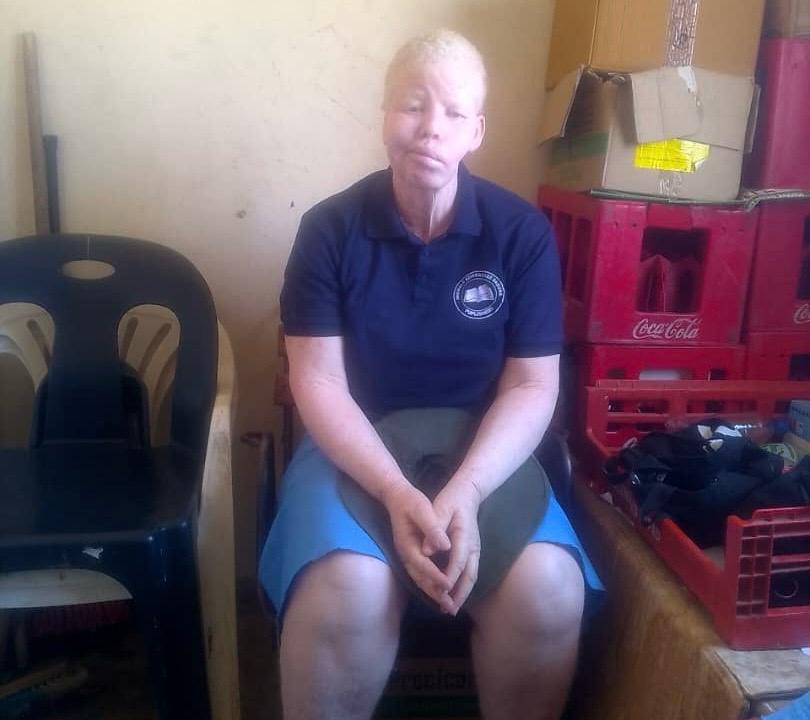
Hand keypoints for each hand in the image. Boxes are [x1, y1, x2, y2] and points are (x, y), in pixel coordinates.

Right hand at [382, 482, 452, 606]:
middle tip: (451, 607)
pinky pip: (421, 576)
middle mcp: (405, 554)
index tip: (450, 585)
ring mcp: (407, 556)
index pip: (423, 565)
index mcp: (407, 544)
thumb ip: (432, 528)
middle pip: (420, 579)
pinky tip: (441, 592)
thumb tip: (445, 545)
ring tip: (448, 606)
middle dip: (436, 593)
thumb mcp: (422, 509)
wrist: (396, 496)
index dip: (436, 576)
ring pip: (420, 580)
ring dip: (434, 593)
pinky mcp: (411, 555)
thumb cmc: (410, 501)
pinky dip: (430, 586)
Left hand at [431, 482, 481, 614]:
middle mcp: (473, 546)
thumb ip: (434, 529)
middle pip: (469, 575)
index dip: (450, 576)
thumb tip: (427, 550)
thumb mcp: (440, 509)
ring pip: (471, 577)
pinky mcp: (473, 553)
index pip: (458, 560)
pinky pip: (470, 574)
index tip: (441, 591)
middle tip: (448, 609)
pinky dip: (463, 587)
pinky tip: (454, 596)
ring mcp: (475, 550)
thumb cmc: (451, 500)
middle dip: (459, 593)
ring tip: (451, 609)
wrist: (467, 493)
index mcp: (464, 535)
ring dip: (462, 594)